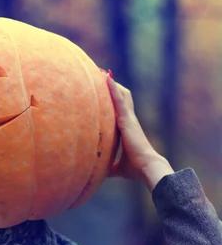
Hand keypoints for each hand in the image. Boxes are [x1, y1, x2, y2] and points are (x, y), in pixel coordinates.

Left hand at [105, 74, 173, 190]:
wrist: (147, 168)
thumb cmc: (134, 169)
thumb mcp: (117, 167)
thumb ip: (108, 166)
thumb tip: (97, 172)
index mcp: (127, 129)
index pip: (119, 109)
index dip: (113, 98)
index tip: (103, 89)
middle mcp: (128, 121)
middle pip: (121, 97)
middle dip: (111, 86)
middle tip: (100, 74)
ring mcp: (128, 119)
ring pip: (120, 95)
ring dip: (111, 83)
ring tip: (100, 71)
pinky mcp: (126, 120)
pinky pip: (119, 99)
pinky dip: (112, 88)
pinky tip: (106, 77)